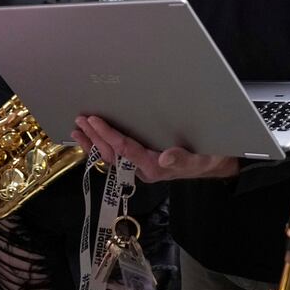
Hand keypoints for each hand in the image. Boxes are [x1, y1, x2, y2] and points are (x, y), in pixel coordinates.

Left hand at [73, 114, 238, 183]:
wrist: (212, 166)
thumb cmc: (207, 160)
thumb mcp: (200, 159)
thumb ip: (184, 159)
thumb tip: (165, 159)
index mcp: (153, 167)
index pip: (125, 150)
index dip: (108, 135)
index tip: (95, 121)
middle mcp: (142, 169)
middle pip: (112, 154)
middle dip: (95, 137)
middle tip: (80, 120)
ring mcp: (139, 167)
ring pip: (110, 157)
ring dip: (93, 143)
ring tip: (77, 130)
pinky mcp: (139, 163)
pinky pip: (116, 156)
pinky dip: (101, 147)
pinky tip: (92, 139)